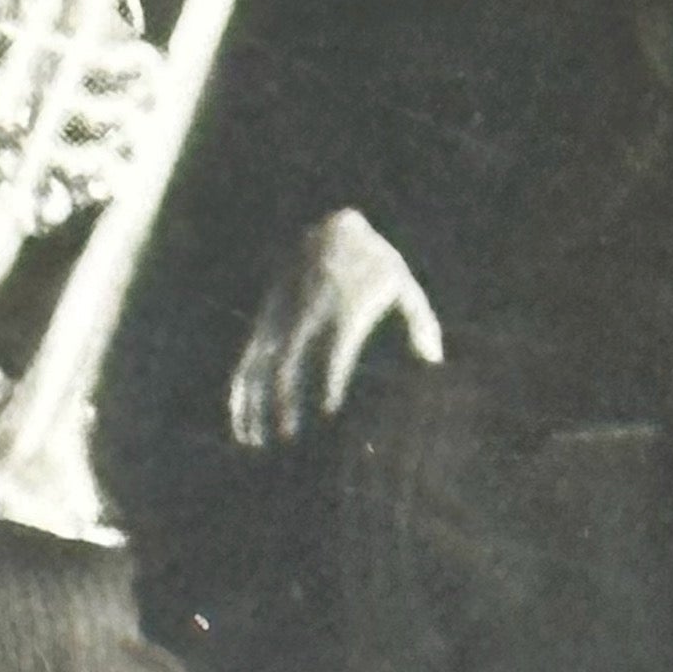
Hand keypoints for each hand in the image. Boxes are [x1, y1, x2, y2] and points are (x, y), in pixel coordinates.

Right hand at [227, 210, 445, 447]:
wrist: (330, 228)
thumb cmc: (374, 263)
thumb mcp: (403, 283)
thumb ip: (421, 320)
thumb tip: (434, 360)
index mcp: (345, 309)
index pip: (336, 352)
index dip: (332, 382)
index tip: (330, 414)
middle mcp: (308, 314)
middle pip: (290, 364)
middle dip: (285, 404)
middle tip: (290, 441)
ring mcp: (282, 316)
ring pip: (259, 365)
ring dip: (253, 404)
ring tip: (254, 443)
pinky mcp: (266, 318)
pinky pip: (246, 358)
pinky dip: (239, 390)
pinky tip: (239, 420)